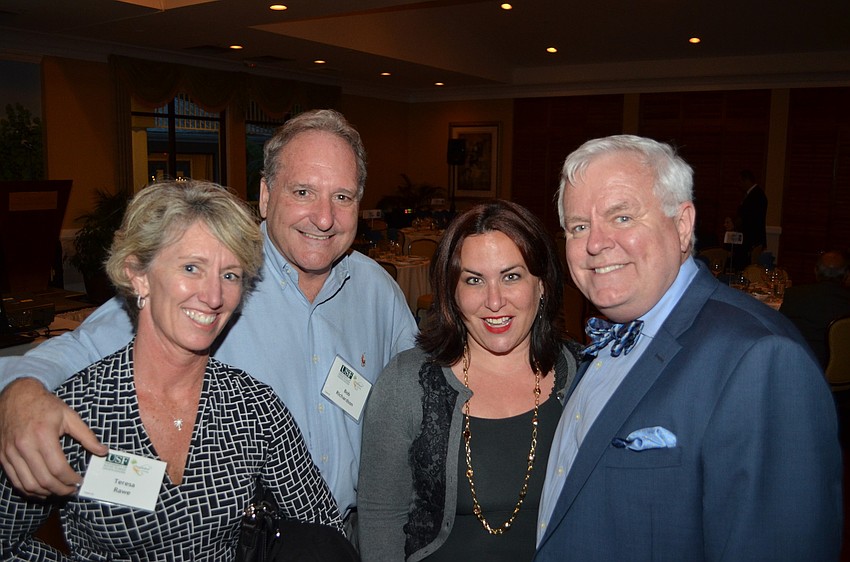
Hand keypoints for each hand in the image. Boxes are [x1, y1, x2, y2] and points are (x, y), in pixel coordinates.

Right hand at [0, 377, 106, 497]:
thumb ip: (87, 435)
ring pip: (28, 484)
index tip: (79, 481)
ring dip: (45, 493)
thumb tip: (103, 451)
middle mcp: (24, 445)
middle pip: (44, 480)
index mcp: (43, 435)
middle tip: (72, 490)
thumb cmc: (45, 405)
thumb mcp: (69, 415)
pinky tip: (42, 490)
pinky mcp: (3, 456)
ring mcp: (10, 452)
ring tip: (59, 491)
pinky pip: (15, 480)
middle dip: (61, 490)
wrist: (16, 396)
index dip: (70, 479)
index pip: (58, 468)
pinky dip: (29, 490)